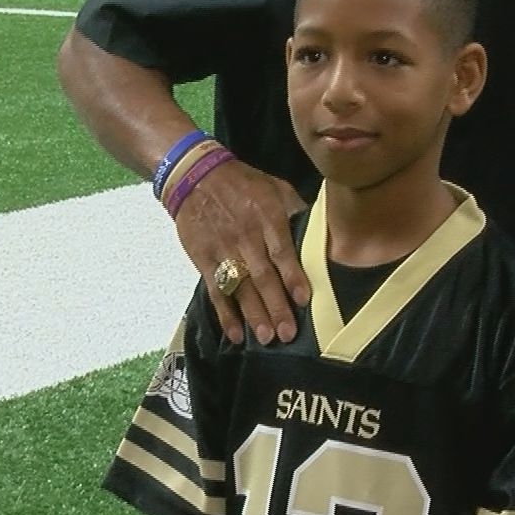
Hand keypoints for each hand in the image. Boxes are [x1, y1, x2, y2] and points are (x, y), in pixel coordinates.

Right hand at [172, 160, 311, 344]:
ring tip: (266, 338)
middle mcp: (245, 237)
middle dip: (276, 306)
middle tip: (288, 333)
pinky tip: (235, 334)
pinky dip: (225, 315)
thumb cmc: (243, 183)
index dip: (292, 277)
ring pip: (240, 288)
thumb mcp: (275, 186)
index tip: (303, 300)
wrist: (195, 176)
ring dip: (253, 315)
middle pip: (262, 276)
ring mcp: (223, 250)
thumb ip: (296, 209)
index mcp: (266, 217)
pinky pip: (216, 292)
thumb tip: (319, 231)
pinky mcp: (204, 260)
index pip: (282, 252)